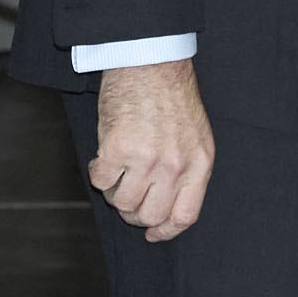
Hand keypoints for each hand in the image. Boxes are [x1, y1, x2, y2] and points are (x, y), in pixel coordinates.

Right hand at [91, 58, 214, 241]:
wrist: (151, 63)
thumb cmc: (172, 97)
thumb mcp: (195, 137)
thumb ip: (186, 170)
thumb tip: (167, 206)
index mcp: (199, 164)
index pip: (185, 215)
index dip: (165, 231)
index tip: (152, 233)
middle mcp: (174, 166)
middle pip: (149, 215)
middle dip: (134, 213)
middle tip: (128, 196)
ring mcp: (146, 159)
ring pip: (122, 202)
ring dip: (114, 191)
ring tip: (118, 169)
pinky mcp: (117, 149)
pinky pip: (101, 180)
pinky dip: (98, 173)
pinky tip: (105, 156)